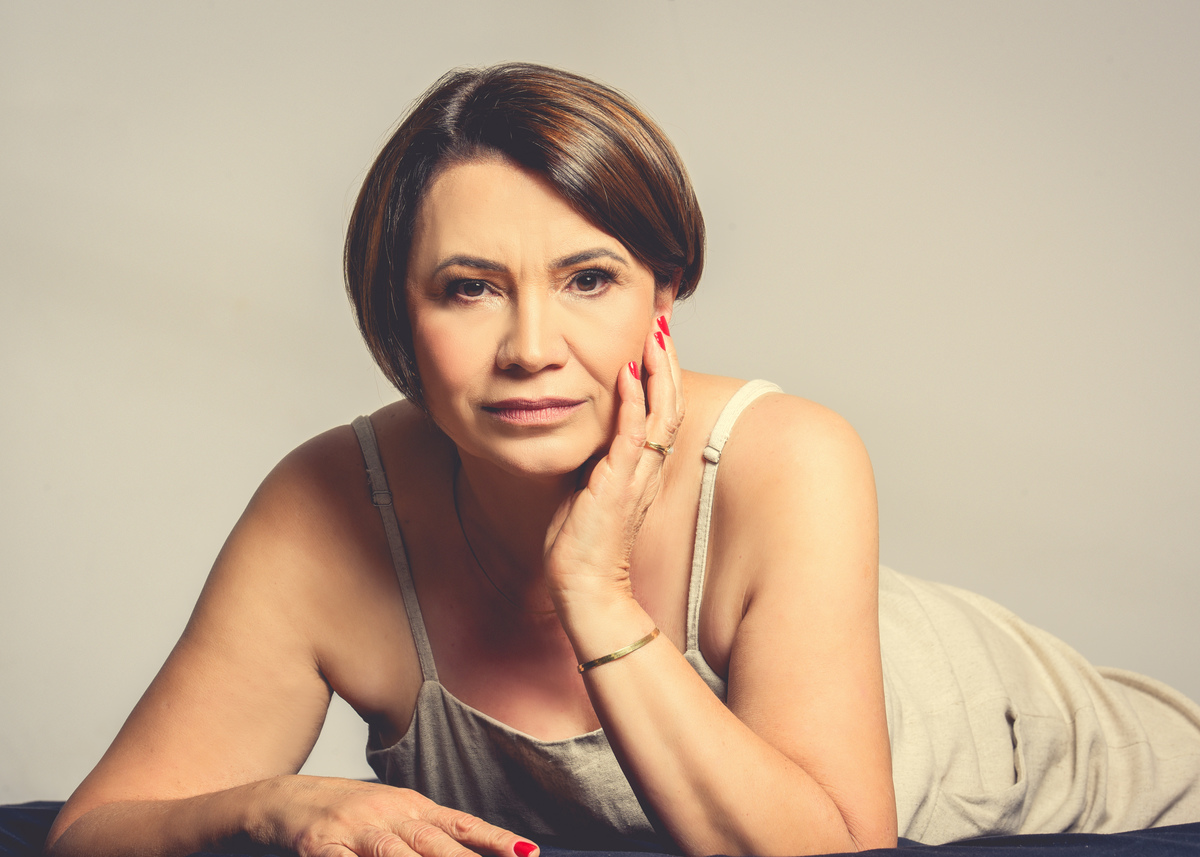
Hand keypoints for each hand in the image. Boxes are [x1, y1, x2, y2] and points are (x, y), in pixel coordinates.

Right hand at [264, 776, 536, 856]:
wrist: (284, 797)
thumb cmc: (349, 812)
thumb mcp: (395, 814)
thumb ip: (433, 833)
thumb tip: (481, 848)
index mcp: (411, 806)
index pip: (461, 824)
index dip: (495, 840)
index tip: (528, 853)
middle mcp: (388, 814)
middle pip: (433, 843)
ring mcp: (354, 829)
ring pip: (393, 854)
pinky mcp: (319, 846)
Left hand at [543, 316, 683, 602]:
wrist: (583, 586)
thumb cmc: (580, 543)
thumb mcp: (586, 487)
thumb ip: (592, 457)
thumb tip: (580, 428)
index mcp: (642, 466)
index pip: (661, 409)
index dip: (662, 371)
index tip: (655, 336)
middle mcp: (647, 467)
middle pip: (671, 401)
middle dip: (668, 358)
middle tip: (663, 319)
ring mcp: (637, 475)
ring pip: (661, 412)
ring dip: (659, 370)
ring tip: (656, 333)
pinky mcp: (619, 484)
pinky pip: (633, 435)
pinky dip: (633, 401)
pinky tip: (628, 372)